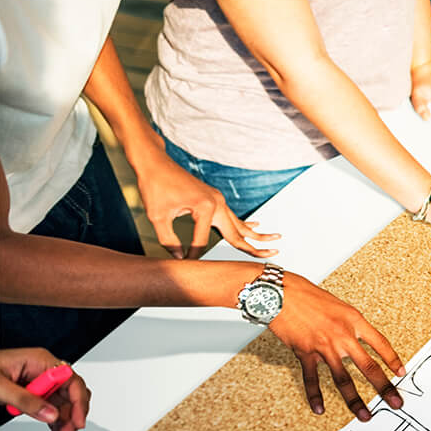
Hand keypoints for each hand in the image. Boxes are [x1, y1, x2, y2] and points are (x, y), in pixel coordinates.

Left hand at [0, 350, 87, 430]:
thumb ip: (26, 401)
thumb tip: (51, 414)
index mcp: (39, 361)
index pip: (71, 379)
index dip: (78, 402)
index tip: (77, 421)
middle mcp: (44, 371)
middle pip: (70, 394)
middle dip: (71, 416)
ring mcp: (40, 382)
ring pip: (62, 404)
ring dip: (63, 423)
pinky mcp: (34, 393)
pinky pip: (50, 408)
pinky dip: (53, 423)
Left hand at [134, 153, 277, 258]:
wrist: (156, 164)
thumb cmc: (155, 188)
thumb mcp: (158, 217)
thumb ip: (169, 240)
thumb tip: (179, 259)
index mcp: (205, 208)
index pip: (202, 241)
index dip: (193, 255)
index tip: (184, 266)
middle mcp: (217, 203)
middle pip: (237, 232)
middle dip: (253, 246)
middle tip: (271, 254)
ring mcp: (218, 200)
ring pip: (239, 223)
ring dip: (256, 234)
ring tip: (275, 240)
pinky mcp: (215, 198)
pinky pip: (232, 215)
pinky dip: (244, 224)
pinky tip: (256, 226)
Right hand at [270, 274, 406, 420]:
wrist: (283, 293)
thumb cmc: (309, 296)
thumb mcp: (340, 306)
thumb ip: (349, 326)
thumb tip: (355, 343)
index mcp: (355, 321)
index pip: (380, 344)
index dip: (393, 360)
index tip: (401, 373)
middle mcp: (343, 335)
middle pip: (368, 366)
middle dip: (384, 388)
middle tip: (396, 403)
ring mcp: (324, 346)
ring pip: (343, 379)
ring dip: (354, 400)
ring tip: (364, 415)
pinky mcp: (305, 353)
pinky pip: (312, 379)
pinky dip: (315, 395)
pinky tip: (320, 408)